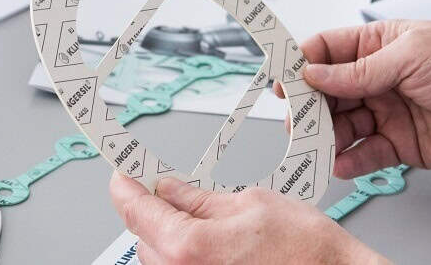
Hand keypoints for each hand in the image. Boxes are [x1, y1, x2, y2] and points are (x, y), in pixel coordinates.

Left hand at [109, 174, 389, 264]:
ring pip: (160, 260)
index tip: (123, 174)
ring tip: (207, 226)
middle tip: (170, 192)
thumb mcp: (249, 203)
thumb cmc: (308, 251)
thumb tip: (169, 188)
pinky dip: (187, 259)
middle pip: (143, 237)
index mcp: (188, 247)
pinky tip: (213, 248)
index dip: (126, 186)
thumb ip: (199, 198)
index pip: (135, 210)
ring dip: (170, 239)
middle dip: (153, 212)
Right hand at [275, 20, 430, 180]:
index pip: (330, 50)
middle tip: (297, 121)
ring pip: (344, 125)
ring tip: (316, 146)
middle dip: (310, 106)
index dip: (304, 64)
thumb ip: (359, 70)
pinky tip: (339, 162)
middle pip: (330, 92)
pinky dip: (350, 159)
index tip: (284, 81)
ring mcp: (391, 111)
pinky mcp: (402, 144)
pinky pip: (366, 152)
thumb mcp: (412, 57)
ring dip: (327, 136)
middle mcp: (382, 77)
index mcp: (383, 44)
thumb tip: (316, 73)